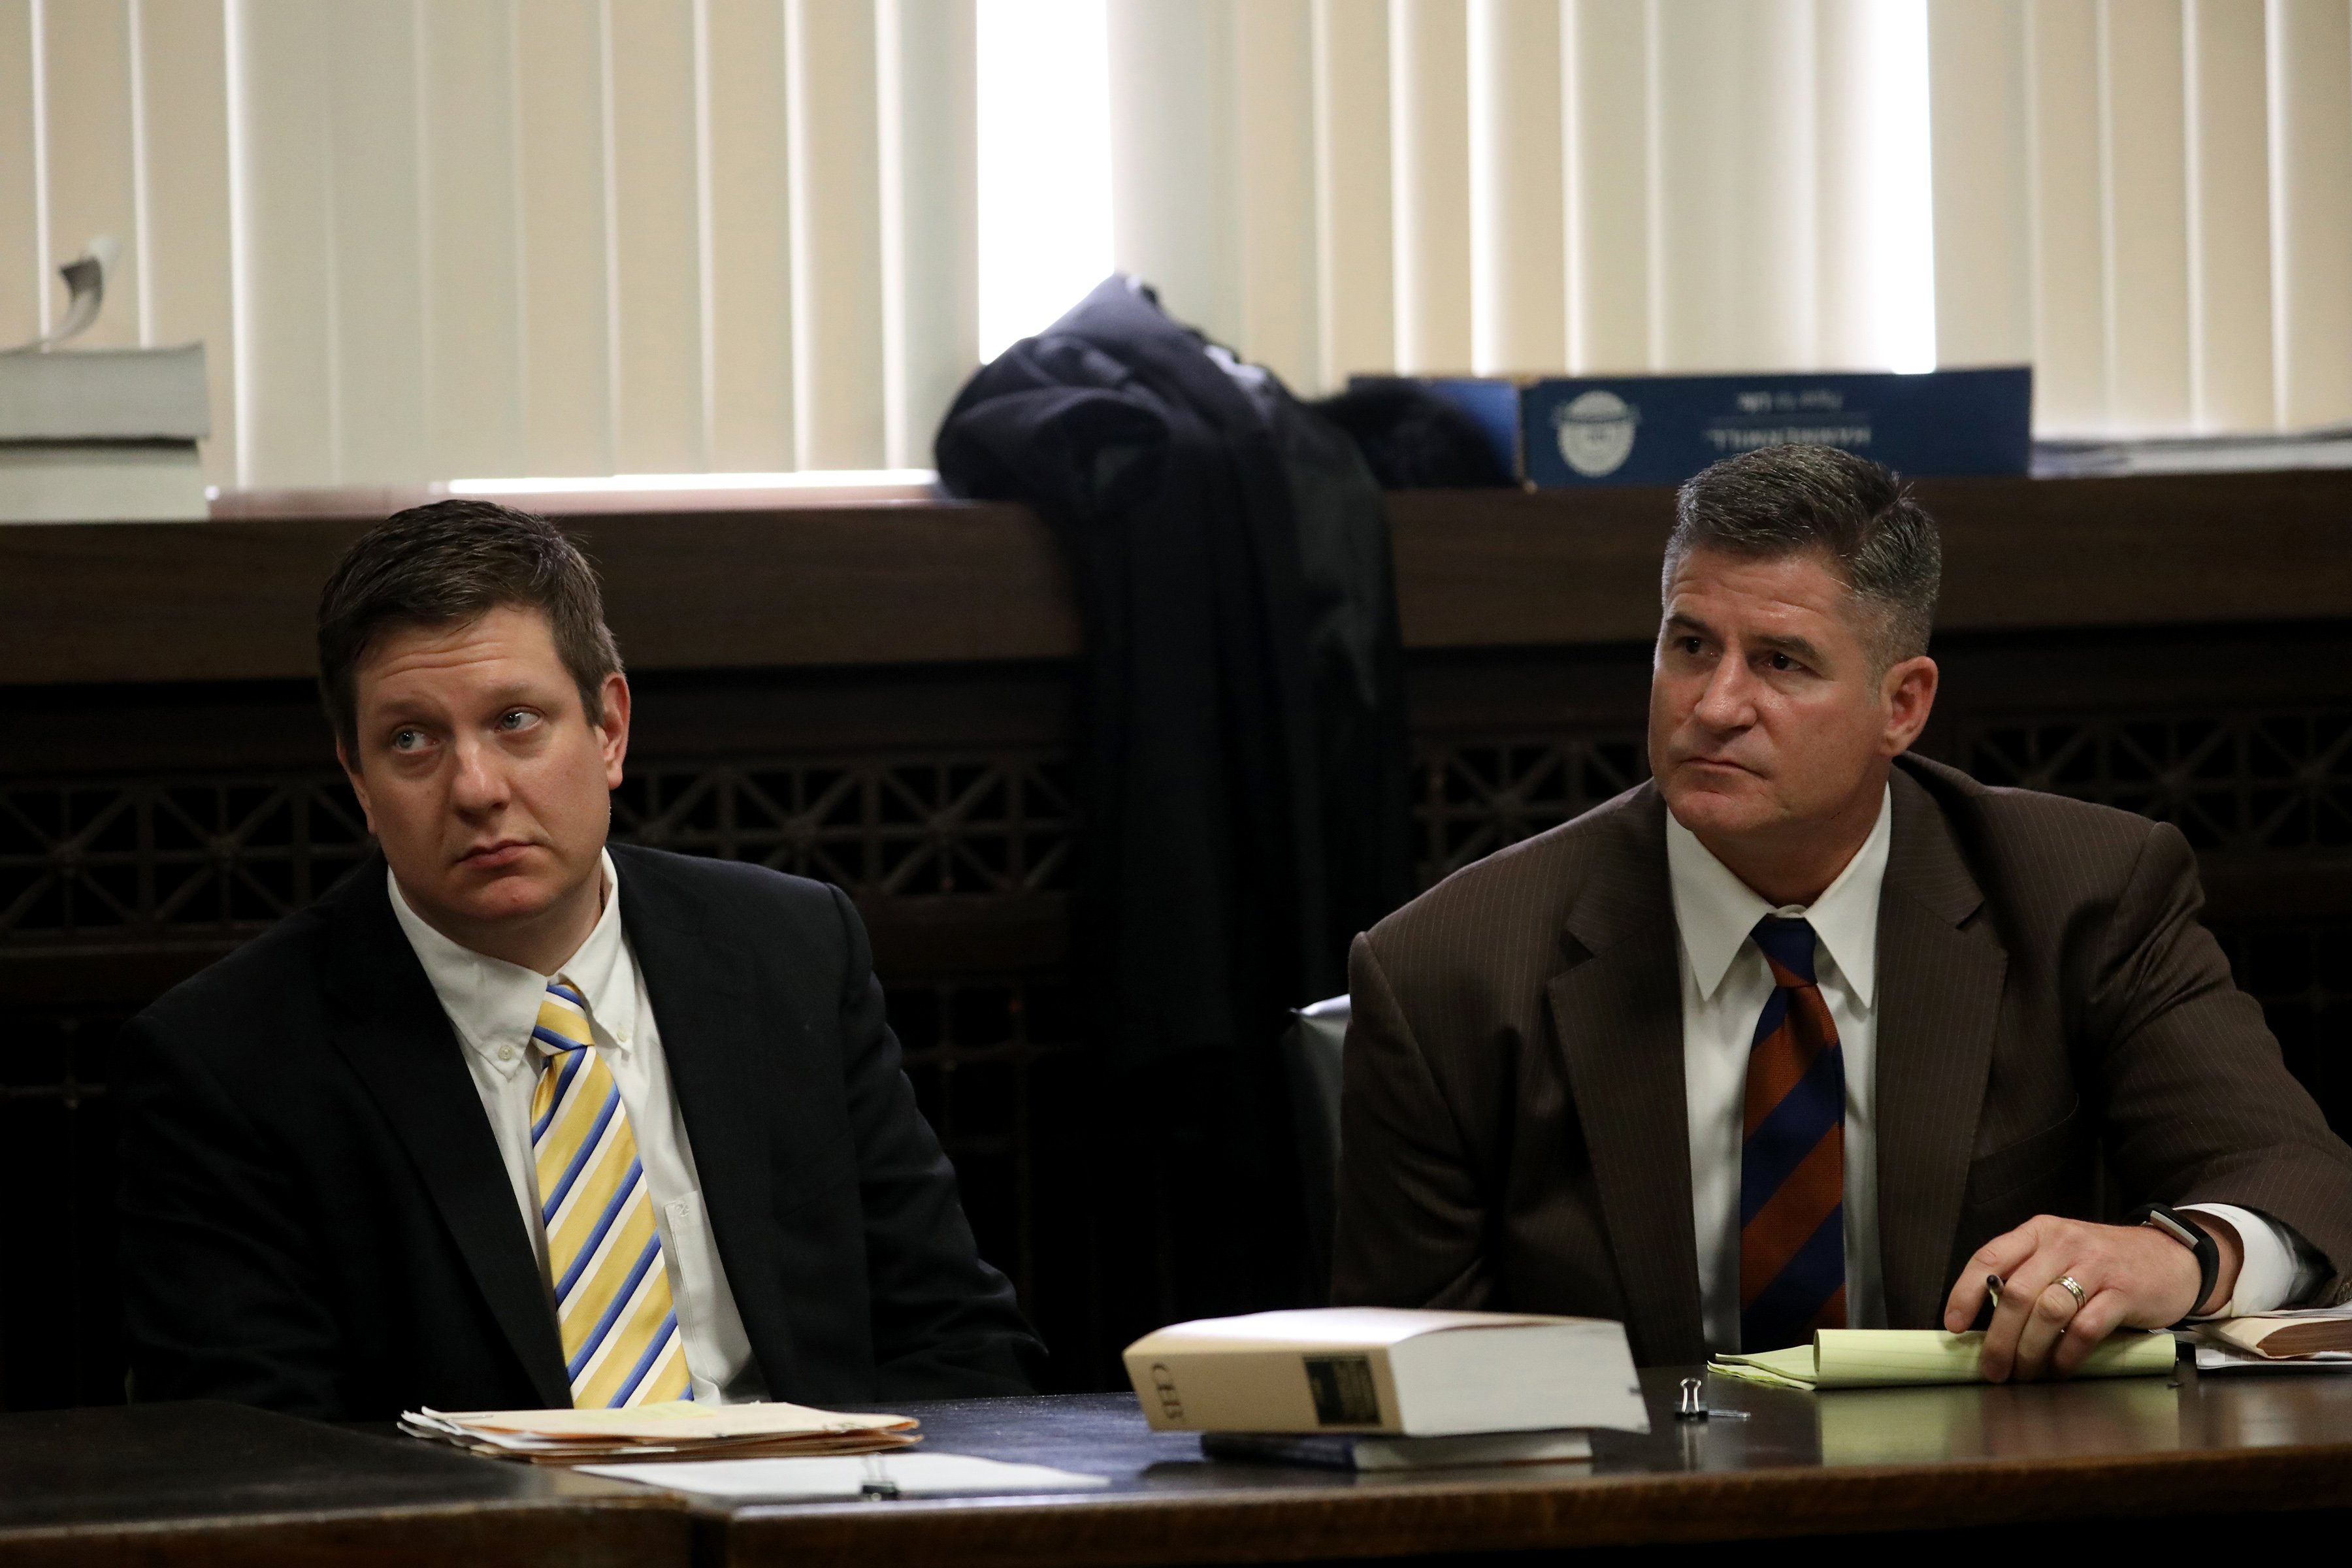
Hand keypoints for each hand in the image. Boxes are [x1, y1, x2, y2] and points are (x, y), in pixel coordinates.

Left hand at [1940, 1213, 2242, 1381]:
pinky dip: (2066, 1355)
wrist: (2172, 1257)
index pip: (1989, 1258)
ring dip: (2029, 1351)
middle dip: (1998, 1338)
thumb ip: (2027, 1274)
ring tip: (2023, 1374)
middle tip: (1992, 1369)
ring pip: (2047, 1313)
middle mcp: (2063, 1243)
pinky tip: (2059, 1370)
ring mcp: (2095, 1267)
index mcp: (2039, 1232)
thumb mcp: (2061, 1253)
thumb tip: (1985, 1319)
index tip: (1954, 1325)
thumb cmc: (2105, 1262)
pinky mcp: (2124, 1293)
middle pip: (2015, 1293)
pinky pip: (2084, 1329)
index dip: (1965, 1293)